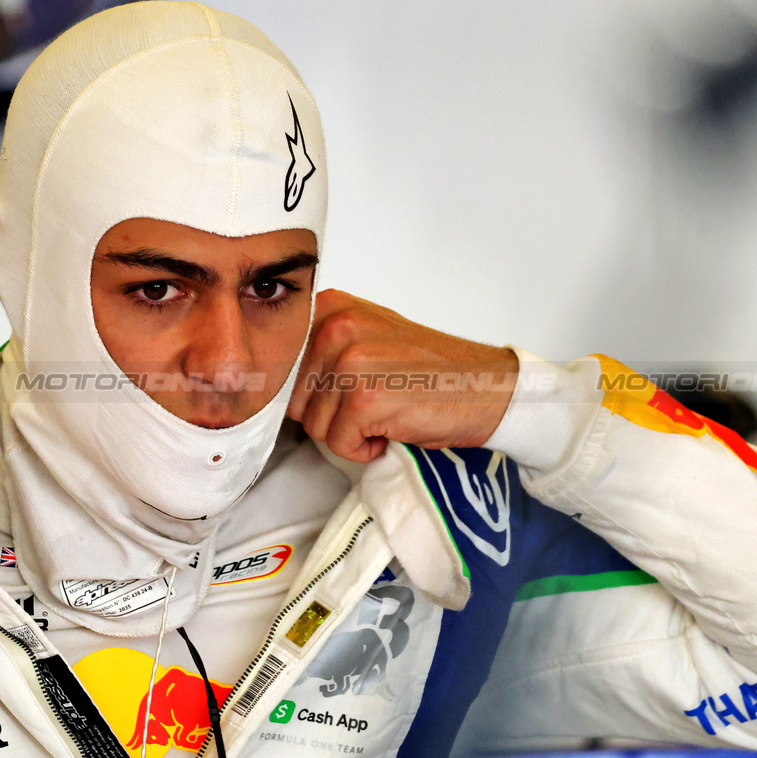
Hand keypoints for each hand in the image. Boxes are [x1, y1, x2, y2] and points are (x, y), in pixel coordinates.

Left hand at [287, 290, 518, 461]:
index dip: (304, 394)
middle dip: (329, 415)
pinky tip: (393, 427)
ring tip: (387, 411)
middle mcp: (335, 328)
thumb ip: (321, 347)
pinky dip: (366, 448)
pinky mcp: (364, 398)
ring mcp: (349, 361)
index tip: (334, 396)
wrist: (484, 387)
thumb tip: (272, 380)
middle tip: (373, 402)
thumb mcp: (368, 336)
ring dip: (350, 432)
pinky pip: (340, 445)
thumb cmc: (427, 370)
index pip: (280, 366)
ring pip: (315, 427)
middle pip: (295, 400)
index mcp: (330, 308)